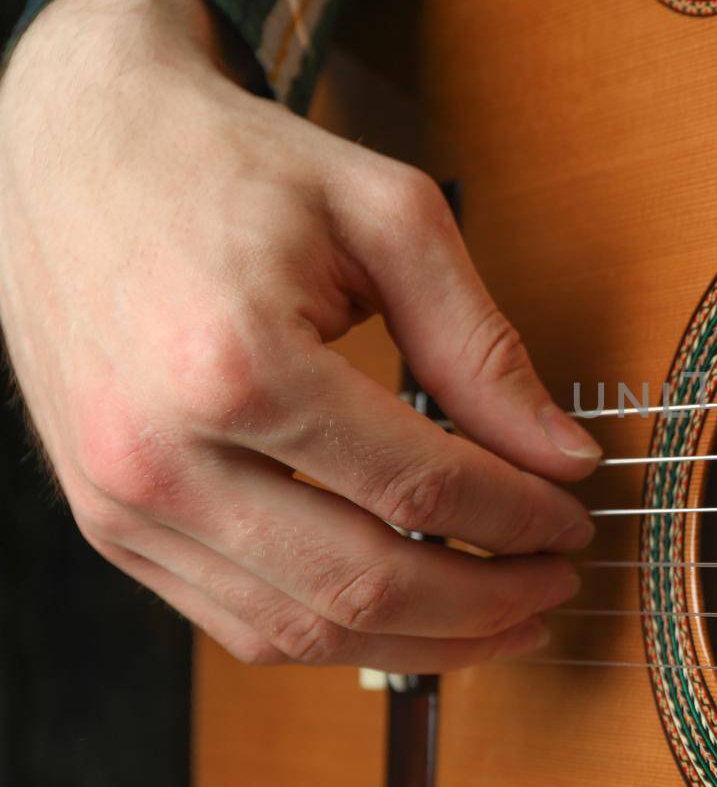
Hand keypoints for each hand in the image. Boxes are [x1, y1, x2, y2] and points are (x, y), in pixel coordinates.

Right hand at [0, 0, 600, 670]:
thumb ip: (481, 347)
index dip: (518, 517)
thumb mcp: (386, 218)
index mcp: (237, 363)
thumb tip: (563, 454)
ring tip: (504, 619)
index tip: (574, 516)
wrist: (71, 145)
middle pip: (364, 584)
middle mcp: (161, 453)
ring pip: (300, 632)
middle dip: (486, 600)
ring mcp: (122, 502)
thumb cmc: (225, 163)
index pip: (421, 486)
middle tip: (555, 584)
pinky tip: (409, 614)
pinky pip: (237, 623)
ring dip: (421, 641)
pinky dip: (336, 635)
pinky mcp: (109, 524)